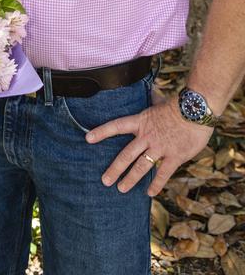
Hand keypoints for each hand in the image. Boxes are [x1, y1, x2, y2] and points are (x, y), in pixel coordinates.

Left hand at [85, 92, 212, 195]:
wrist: (195, 111)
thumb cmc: (177, 105)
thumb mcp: (159, 101)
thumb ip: (151, 100)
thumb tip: (150, 90)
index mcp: (141, 121)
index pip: (116, 126)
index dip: (102, 132)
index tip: (88, 139)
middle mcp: (147, 136)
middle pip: (126, 154)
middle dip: (114, 168)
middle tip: (105, 180)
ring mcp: (160, 148)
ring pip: (141, 166)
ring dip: (130, 179)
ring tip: (121, 189)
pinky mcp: (174, 157)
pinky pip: (163, 173)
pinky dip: (156, 184)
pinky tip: (149, 193)